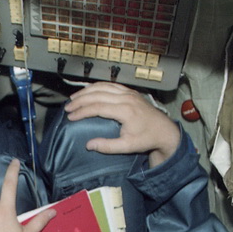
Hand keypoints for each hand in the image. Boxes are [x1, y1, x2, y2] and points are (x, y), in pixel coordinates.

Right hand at [64, 82, 180, 167]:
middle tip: (68, 108)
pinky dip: (96, 86)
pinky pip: (110, 85)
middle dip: (80, 100)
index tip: (71, 117)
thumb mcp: (127, 147)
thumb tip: (89, 145)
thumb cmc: (146, 139)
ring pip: (103, 86)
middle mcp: (126, 98)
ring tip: (73, 98)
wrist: (164, 130)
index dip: (82, 111)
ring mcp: (129, 93)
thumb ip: (108, 146)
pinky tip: (88, 91)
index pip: (98, 107)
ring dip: (86, 91)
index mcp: (126, 111)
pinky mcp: (130, 92)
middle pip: (97, 94)